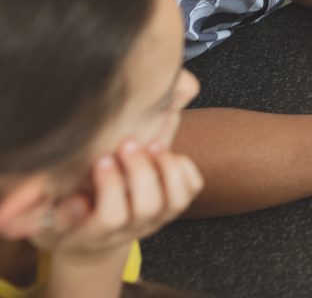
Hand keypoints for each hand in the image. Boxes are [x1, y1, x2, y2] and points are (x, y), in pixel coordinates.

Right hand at [34, 139, 203, 262]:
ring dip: (167, 168)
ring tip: (151, 145)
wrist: (93, 238)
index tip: (101, 159)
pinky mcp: (172, 208)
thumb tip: (78, 202)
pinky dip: (185, 168)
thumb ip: (57, 215)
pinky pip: (192, 190)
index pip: (112, 217)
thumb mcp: (48, 224)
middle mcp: (131, 230)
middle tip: (127, 143)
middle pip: (148, 206)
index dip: (111, 186)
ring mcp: (155, 220)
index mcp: (96, 235)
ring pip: (175, 201)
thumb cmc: (66, 222)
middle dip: (140, 170)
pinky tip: (167, 154)